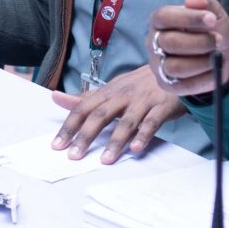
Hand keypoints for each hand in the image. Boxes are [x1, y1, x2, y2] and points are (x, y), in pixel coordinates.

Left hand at [51, 67, 187, 161]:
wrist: (172, 67)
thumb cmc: (138, 83)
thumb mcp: (111, 88)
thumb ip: (86, 97)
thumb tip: (56, 98)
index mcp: (108, 91)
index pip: (84, 108)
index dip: (70, 126)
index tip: (57, 145)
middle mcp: (123, 95)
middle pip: (100, 115)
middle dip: (86, 136)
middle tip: (74, 155)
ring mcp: (143, 100)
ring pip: (127, 121)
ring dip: (115, 141)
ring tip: (105, 160)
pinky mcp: (162, 106)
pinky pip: (152, 122)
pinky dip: (144, 135)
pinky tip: (136, 148)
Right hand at [147, 0, 228, 96]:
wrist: (218, 54)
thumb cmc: (210, 30)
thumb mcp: (213, 12)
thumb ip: (204, 3)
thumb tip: (193, 0)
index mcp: (160, 21)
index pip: (164, 16)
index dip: (188, 18)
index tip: (211, 19)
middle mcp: (154, 42)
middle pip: (169, 43)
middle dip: (199, 42)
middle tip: (219, 40)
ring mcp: (158, 65)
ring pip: (175, 67)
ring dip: (202, 62)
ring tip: (217, 56)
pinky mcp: (167, 84)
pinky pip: (183, 86)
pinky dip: (203, 79)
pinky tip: (214, 70)